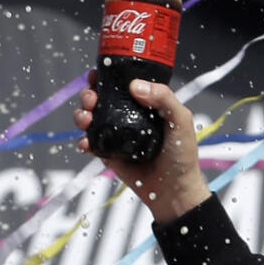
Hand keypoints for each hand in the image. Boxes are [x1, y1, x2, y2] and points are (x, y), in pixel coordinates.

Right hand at [74, 73, 210, 223]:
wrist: (174, 190)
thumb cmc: (182, 155)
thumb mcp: (181, 121)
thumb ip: (164, 98)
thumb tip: (134, 85)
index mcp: (145, 104)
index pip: (121, 84)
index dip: (106, 76)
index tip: (98, 74)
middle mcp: (128, 117)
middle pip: (100, 97)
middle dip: (88, 94)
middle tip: (91, 99)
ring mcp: (117, 135)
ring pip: (90, 117)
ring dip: (81, 114)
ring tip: (85, 119)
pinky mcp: (109, 154)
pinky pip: (90, 143)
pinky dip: (83, 141)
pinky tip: (86, 143)